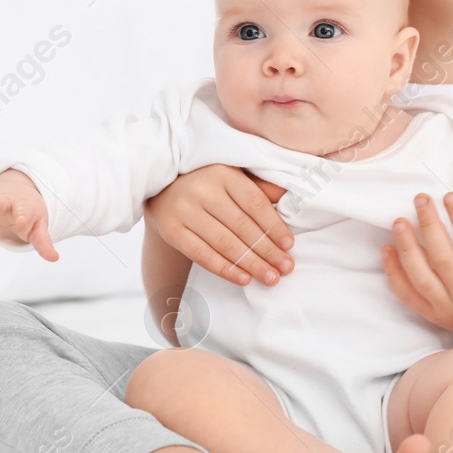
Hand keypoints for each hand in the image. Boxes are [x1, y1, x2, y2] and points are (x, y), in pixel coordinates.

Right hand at [145, 164, 293, 285]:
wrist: (161, 186)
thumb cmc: (206, 181)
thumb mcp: (232, 175)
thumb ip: (259, 186)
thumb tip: (290, 199)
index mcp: (223, 173)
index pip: (255, 203)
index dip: (274, 226)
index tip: (289, 245)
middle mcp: (202, 190)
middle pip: (242, 226)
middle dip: (267, 250)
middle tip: (286, 268)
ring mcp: (184, 211)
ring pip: (224, 243)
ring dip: (251, 264)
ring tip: (270, 277)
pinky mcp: (171, 230)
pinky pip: (202, 255)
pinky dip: (225, 269)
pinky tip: (244, 279)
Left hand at [379, 192, 452, 341]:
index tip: (450, 197)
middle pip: (442, 258)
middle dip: (429, 225)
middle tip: (421, 200)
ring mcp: (447, 310)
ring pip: (421, 277)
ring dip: (407, 247)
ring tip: (399, 222)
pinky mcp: (434, 318)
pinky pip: (409, 297)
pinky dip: (394, 274)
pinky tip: (387, 250)